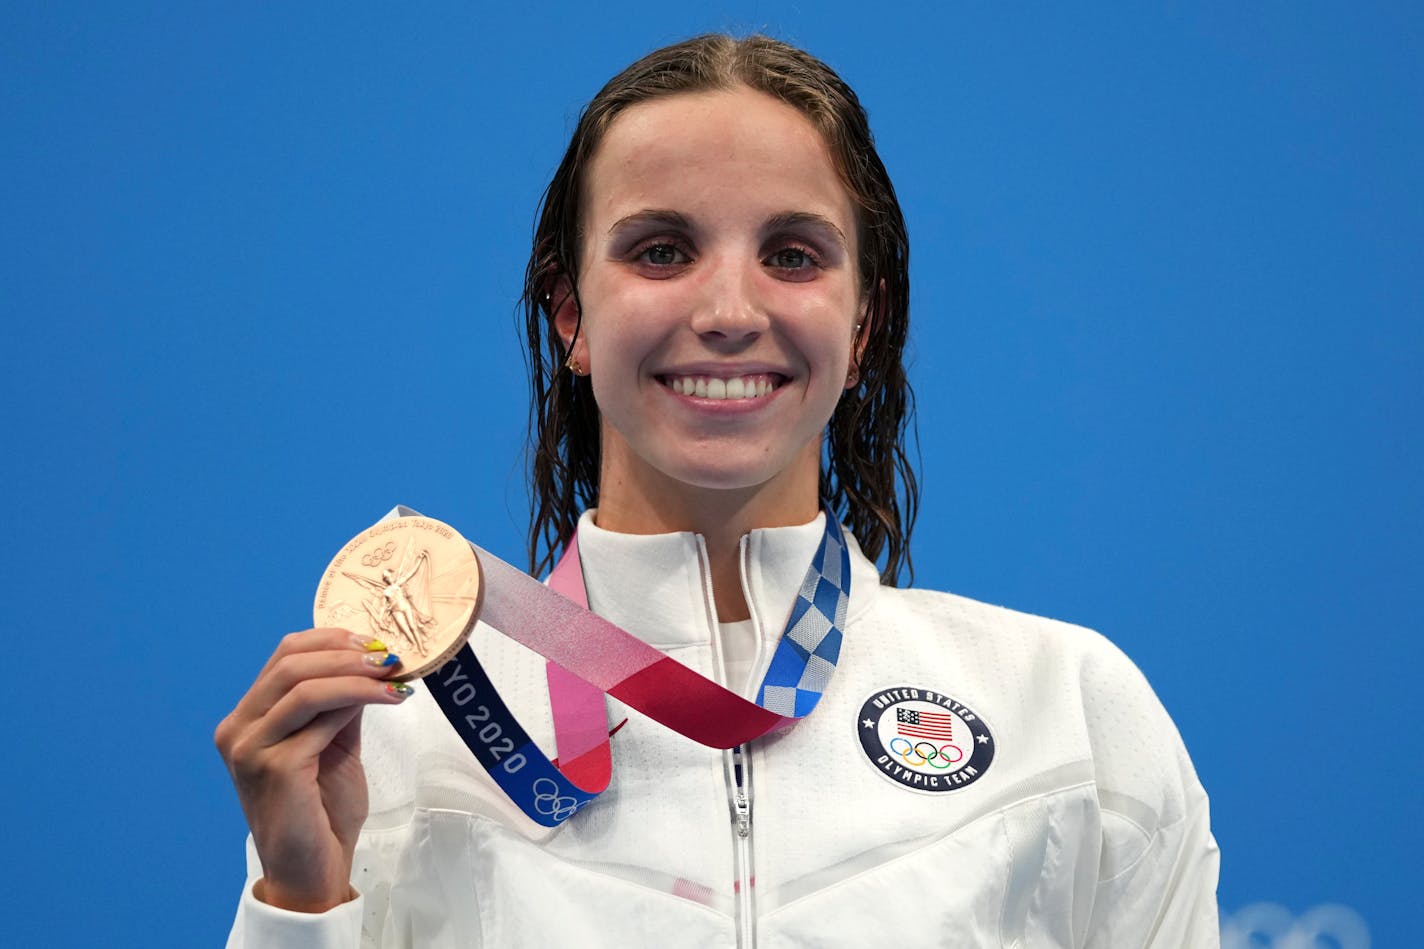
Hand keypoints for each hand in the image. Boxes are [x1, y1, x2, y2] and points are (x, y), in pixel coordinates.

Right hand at [214, 627, 412, 911]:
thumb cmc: (322, 812)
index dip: (331, 640)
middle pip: (291, 663)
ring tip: (394, 676)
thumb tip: (369, 660)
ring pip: (303, 687)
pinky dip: (356, 701)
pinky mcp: (273, 769)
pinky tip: (387, 701)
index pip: (284, 655)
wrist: (313, 872)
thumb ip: (340, 704)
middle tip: (390, 657)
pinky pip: (318, 721)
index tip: (375, 642)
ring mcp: (250, 750)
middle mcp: (239, 730)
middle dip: (347, 653)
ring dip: (356, 674)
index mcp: (248, 719)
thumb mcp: (333, 743)